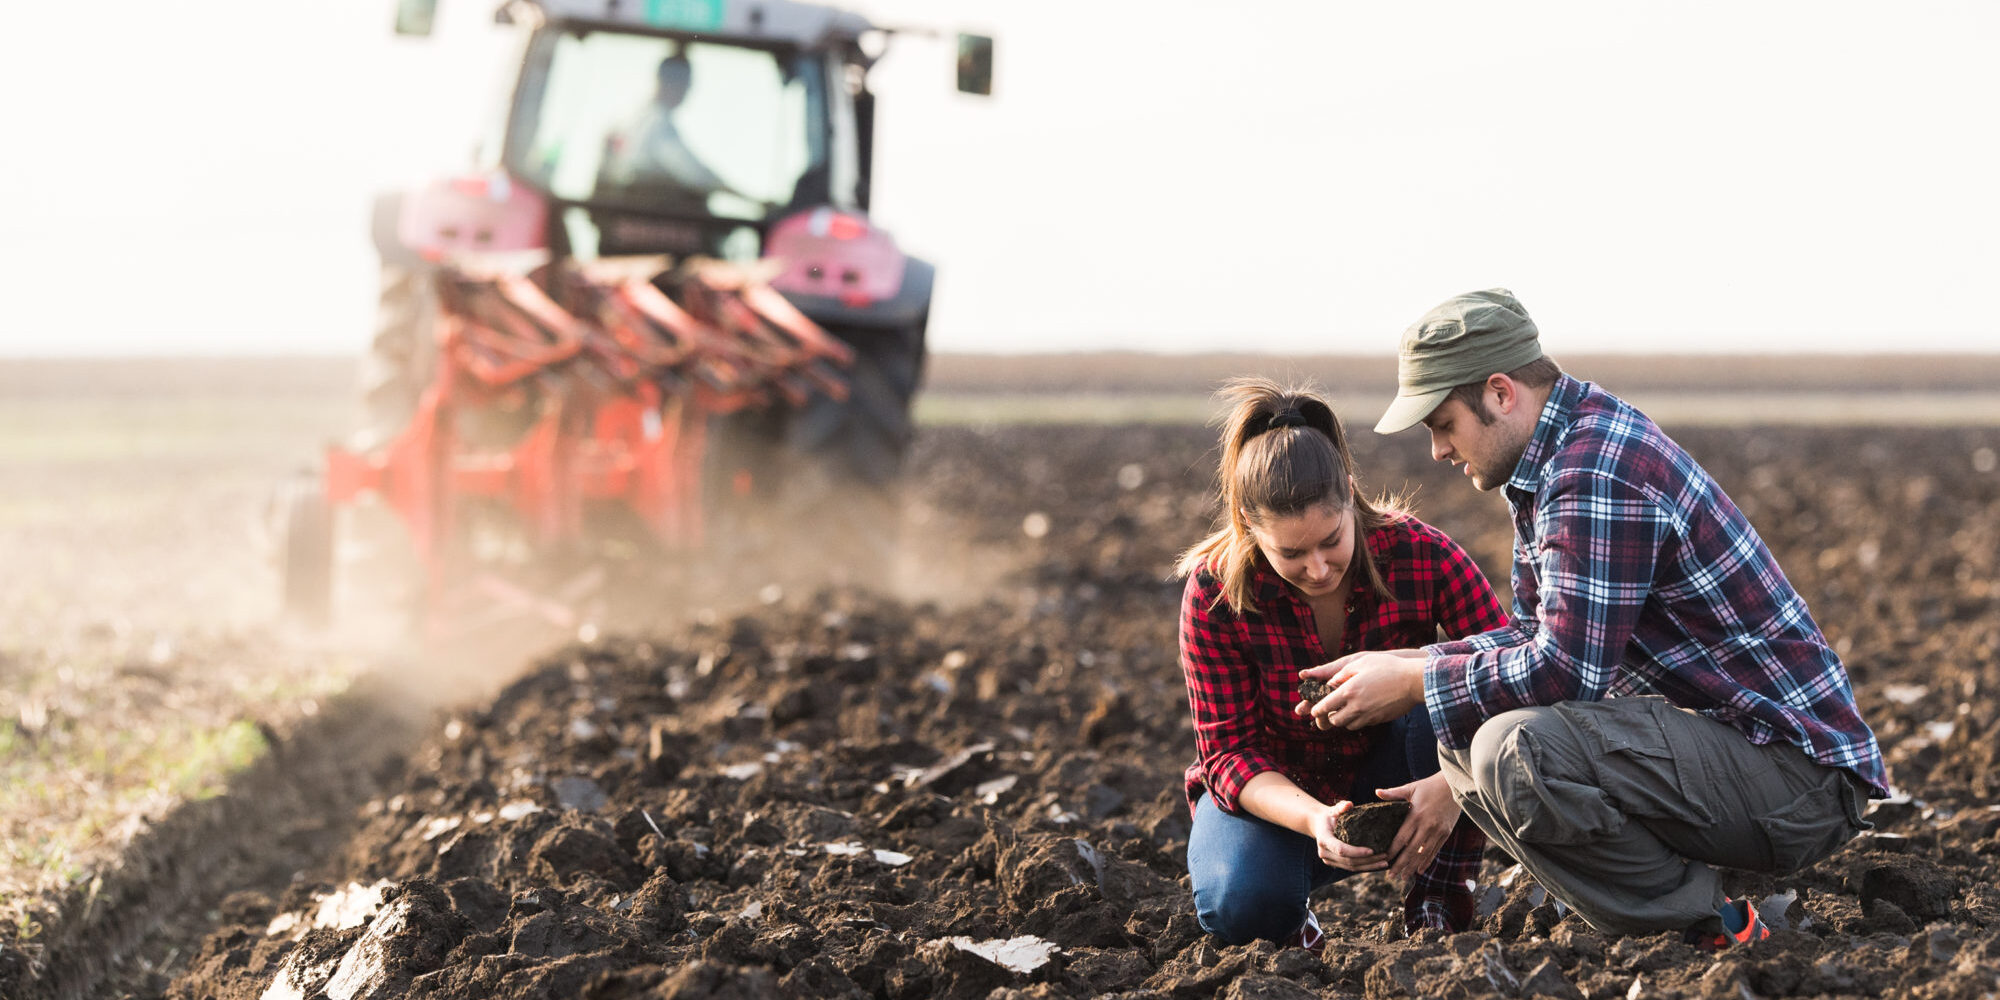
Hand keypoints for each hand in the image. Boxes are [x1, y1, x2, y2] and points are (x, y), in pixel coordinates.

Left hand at [1299, 650, 1424, 730]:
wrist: (1413, 682)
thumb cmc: (1388, 668)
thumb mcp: (1362, 663)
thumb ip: (1343, 674)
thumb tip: (1331, 683)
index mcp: (1349, 691)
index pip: (1325, 706)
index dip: (1316, 710)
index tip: (1313, 710)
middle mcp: (1356, 706)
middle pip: (1334, 720)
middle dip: (1329, 717)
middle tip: (1330, 710)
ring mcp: (1368, 715)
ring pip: (1347, 725)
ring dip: (1343, 719)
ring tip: (1345, 710)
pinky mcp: (1378, 720)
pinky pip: (1362, 724)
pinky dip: (1357, 720)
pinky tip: (1361, 710)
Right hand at [1309, 800, 1387, 872]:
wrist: (1320, 824)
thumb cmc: (1331, 815)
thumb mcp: (1335, 809)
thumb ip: (1341, 807)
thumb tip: (1349, 804)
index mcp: (1323, 839)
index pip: (1341, 849)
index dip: (1356, 852)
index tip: (1372, 850)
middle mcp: (1324, 853)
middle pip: (1348, 861)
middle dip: (1368, 861)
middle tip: (1385, 857)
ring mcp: (1329, 860)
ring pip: (1351, 867)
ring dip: (1369, 866)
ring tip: (1385, 862)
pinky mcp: (1335, 864)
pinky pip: (1352, 868)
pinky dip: (1365, 867)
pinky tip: (1378, 864)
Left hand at [1380, 774, 1461, 882]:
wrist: (1454, 786)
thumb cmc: (1429, 786)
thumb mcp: (1411, 788)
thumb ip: (1394, 793)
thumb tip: (1376, 792)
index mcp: (1416, 816)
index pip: (1401, 838)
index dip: (1393, 851)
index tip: (1384, 860)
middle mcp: (1427, 826)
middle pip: (1411, 850)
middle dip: (1400, 864)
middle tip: (1391, 876)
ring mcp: (1438, 831)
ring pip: (1423, 854)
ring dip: (1413, 867)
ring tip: (1403, 877)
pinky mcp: (1446, 833)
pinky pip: (1435, 851)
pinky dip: (1427, 861)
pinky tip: (1420, 870)